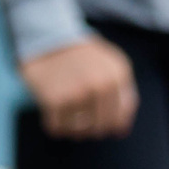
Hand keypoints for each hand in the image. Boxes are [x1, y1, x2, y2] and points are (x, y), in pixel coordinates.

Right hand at [19, 35, 136, 139]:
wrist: (47, 36)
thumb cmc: (80, 56)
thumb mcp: (110, 66)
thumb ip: (122, 94)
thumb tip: (120, 131)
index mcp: (118, 75)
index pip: (119, 119)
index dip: (108, 124)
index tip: (96, 117)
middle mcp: (101, 85)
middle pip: (100, 129)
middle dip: (89, 128)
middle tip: (78, 116)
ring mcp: (78, 92)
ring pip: (78, 132)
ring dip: (71, 127)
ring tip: (66, 111)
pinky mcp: (55, 99)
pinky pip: (57, 128)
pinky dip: (54, 123)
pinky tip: (53, 110)